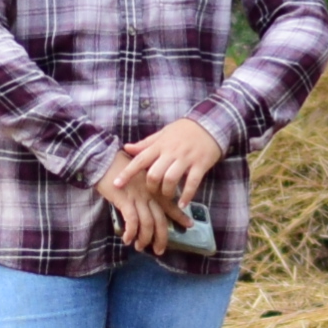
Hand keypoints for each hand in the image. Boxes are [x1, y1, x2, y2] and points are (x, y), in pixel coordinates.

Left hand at [94, 118, 227, 251]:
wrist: (210, 123)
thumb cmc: (184, 130)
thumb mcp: (163, 133)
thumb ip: (145, 144)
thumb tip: (126, 148)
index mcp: (160, 145)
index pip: (140, 159)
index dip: (127, 173)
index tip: (116, 184)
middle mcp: (171, 152)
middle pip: (154, 174)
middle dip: (151, 187)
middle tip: (153, 192)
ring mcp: (186, 158)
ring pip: (170, 179)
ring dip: (167, 192)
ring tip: (168, 197)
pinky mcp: (200, 164)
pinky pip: (192, 182)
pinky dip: (187, 195)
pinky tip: (183, 204)